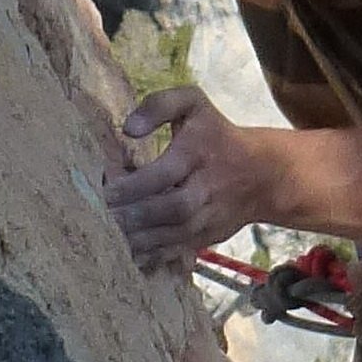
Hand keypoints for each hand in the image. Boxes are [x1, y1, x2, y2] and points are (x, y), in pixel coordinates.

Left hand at [103, 85, 253, 271]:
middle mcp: (207, 188)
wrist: (262, 174)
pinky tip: (125, 255)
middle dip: (134, 217)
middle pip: (172, 209)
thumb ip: (160, 105)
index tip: (103, 190)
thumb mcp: (193, 104)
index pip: (166, 172)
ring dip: (137, 239)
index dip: (134, 185)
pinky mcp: (206, 238)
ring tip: (105, 237)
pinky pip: (176, 252)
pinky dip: (150, 257)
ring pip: (173, 236)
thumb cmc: (215, 134)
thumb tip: (129, 128)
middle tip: (99, 217)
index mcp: (201, 152)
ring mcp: (208, 217)